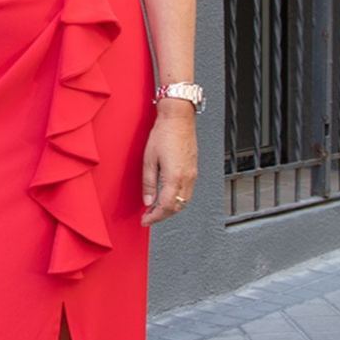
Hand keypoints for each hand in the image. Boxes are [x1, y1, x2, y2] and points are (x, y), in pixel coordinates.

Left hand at [140, 101, 196, 225]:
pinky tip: (167, 197)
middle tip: (148, 217)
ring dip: (171, 209)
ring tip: (156, 209)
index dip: (154, 217)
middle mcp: (187, 178)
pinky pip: (188, 192)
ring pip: (184, 201)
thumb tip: (148, 201)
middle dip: (162, 216)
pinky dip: (177, 199)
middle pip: (177, 207)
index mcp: (175, 177)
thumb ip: (149, 184)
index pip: (165, 206)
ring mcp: (193, 174)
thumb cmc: (163, 134)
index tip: (145, 220)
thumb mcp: (149, 160)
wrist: (178, 118)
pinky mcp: (194, 169)